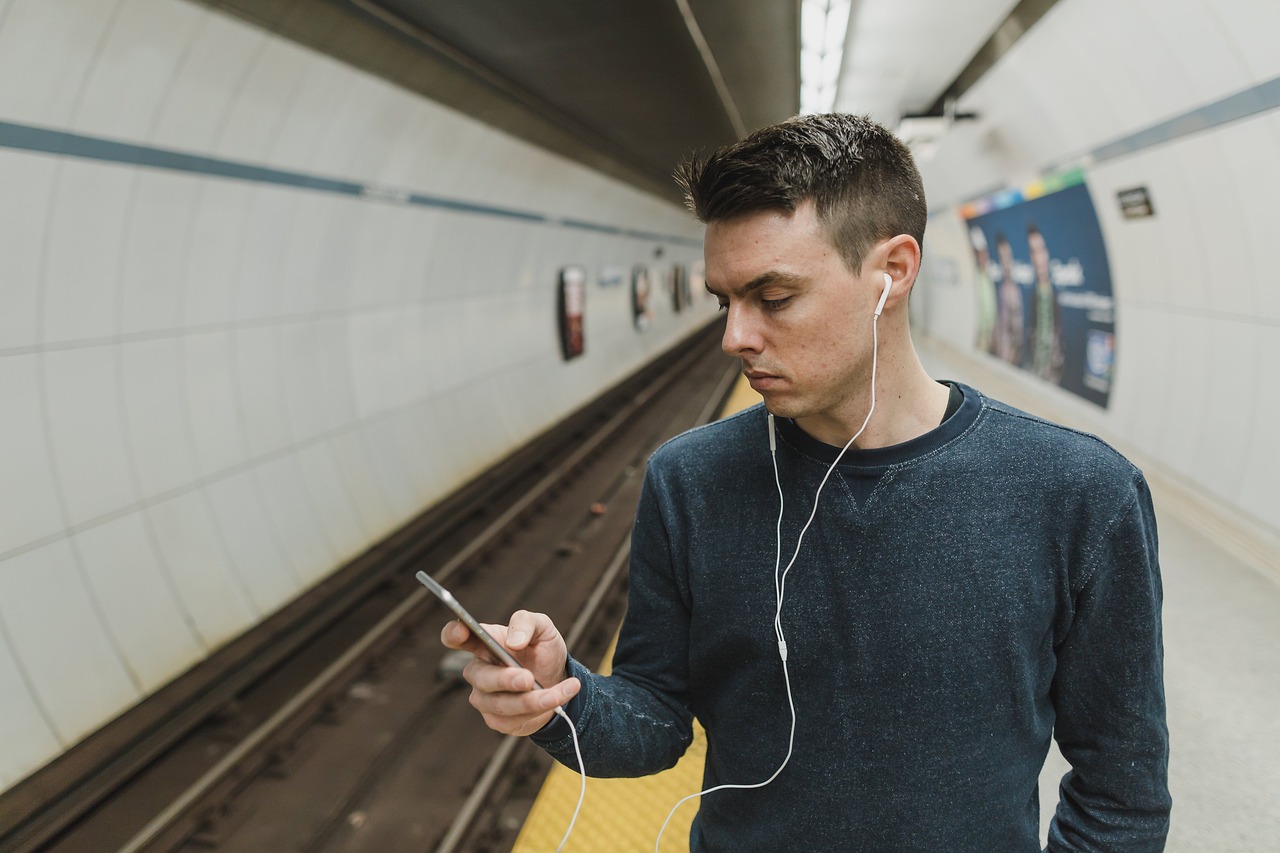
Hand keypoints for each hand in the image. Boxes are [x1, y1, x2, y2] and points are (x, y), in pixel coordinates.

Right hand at [440, 609, 580, 736]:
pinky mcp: (497, 720)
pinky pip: (514, 719)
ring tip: (557, 693)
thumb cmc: (542, 650)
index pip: (455, 637)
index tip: (462, 631)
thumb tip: (514, 642)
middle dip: (505, 679)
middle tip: (528, 678)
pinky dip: (540, 710)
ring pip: (500, 704)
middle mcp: (479, 671)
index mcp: (483, 643)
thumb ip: (526, 623)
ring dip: (531, 700)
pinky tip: (558, 699)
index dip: (453, 633)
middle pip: (481, 677)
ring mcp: (485, 698)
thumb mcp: (542, 628)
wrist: (558, 679)